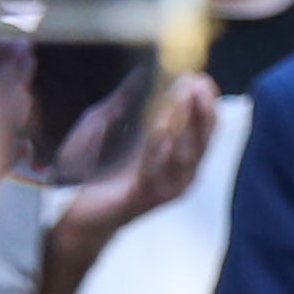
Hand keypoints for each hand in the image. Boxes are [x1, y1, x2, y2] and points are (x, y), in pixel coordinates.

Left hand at [38, 72, 218, 293]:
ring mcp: (167, 189)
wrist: (86, 217)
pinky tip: (161, 126)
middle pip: (202, 140)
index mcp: (183, 163)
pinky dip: (159, 147)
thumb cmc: (102, 176)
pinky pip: (155, 168)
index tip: (203, 79)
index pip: (206, 132)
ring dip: (184, 121)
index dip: (207, 105)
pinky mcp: (144, 197)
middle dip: (201, 108)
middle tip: (198, 82)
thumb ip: (136, 111)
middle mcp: (183, 177)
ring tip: (183, 96)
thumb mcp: (121, 136)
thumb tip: (142, 76)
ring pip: (184, 152)